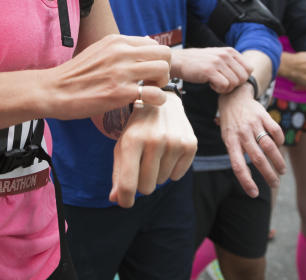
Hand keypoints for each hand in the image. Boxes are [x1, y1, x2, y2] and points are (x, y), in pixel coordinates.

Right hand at [46, 34, 170, 120]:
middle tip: (153, 83)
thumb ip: (119, 49)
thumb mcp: (98, 51)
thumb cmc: (75, 75)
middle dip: (164, 70)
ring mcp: (122, 71)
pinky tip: (145, 104)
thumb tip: (144, 45)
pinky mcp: (121, 93)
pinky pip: (156, 94)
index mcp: (116, 41)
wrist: (53, 90)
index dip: (156, 60)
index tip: (147, 73)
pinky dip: (157, 101)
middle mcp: (121, 52)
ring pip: (163, 70)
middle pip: (165, 54)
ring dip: (162, 84)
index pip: (154, 44)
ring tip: (149, 92)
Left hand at [109, 92, 196, 206]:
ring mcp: (174, 142)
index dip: (125, 199)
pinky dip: (171, 170)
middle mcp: (155, 140)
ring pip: (162, 182)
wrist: (163, 103)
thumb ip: (118, 173)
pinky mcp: (190, 145)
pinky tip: (168, 153)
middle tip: (142, 166)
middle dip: (142, 183)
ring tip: (155, 154)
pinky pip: (177, 176)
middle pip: (146, 188)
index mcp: (132, 140)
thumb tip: (115, 199)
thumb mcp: (123, 146)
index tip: (125, 202)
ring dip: (157, 174)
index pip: (128, 184)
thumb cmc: (138, 128)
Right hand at [172, 47, 251, 92]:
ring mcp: (217, 62)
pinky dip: (219, 89)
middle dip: (234, 85)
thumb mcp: (218, 57)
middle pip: (243, 78)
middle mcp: (225, 55)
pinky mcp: (209, 70)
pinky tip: (211, 84)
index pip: (249, 69)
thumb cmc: (200, 62)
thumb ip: (232, 62)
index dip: (241, 78)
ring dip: (225, 88)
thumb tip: (248, 73)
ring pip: (234, 83)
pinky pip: (224, 86)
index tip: (230, 79)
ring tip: (215, 83)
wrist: (180, 61)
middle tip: (222, 83)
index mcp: (230, 51)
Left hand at [217, 82, 285, 196]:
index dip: (246, 181)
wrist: (233, 96)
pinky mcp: (263, 115)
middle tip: (275, 184)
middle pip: (258, 159)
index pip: (238, 166)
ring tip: (282, 170)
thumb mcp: (227, 137)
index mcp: (230, 141)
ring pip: (269, 146)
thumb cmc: (231, 123)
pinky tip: (280, 147)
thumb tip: (247, 178)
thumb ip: (236, 154)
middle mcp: (242, 133)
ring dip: (278, 161)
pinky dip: (280, 142)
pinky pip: (276, 131)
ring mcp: (253, 124)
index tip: (255, 194)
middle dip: (268, 175)